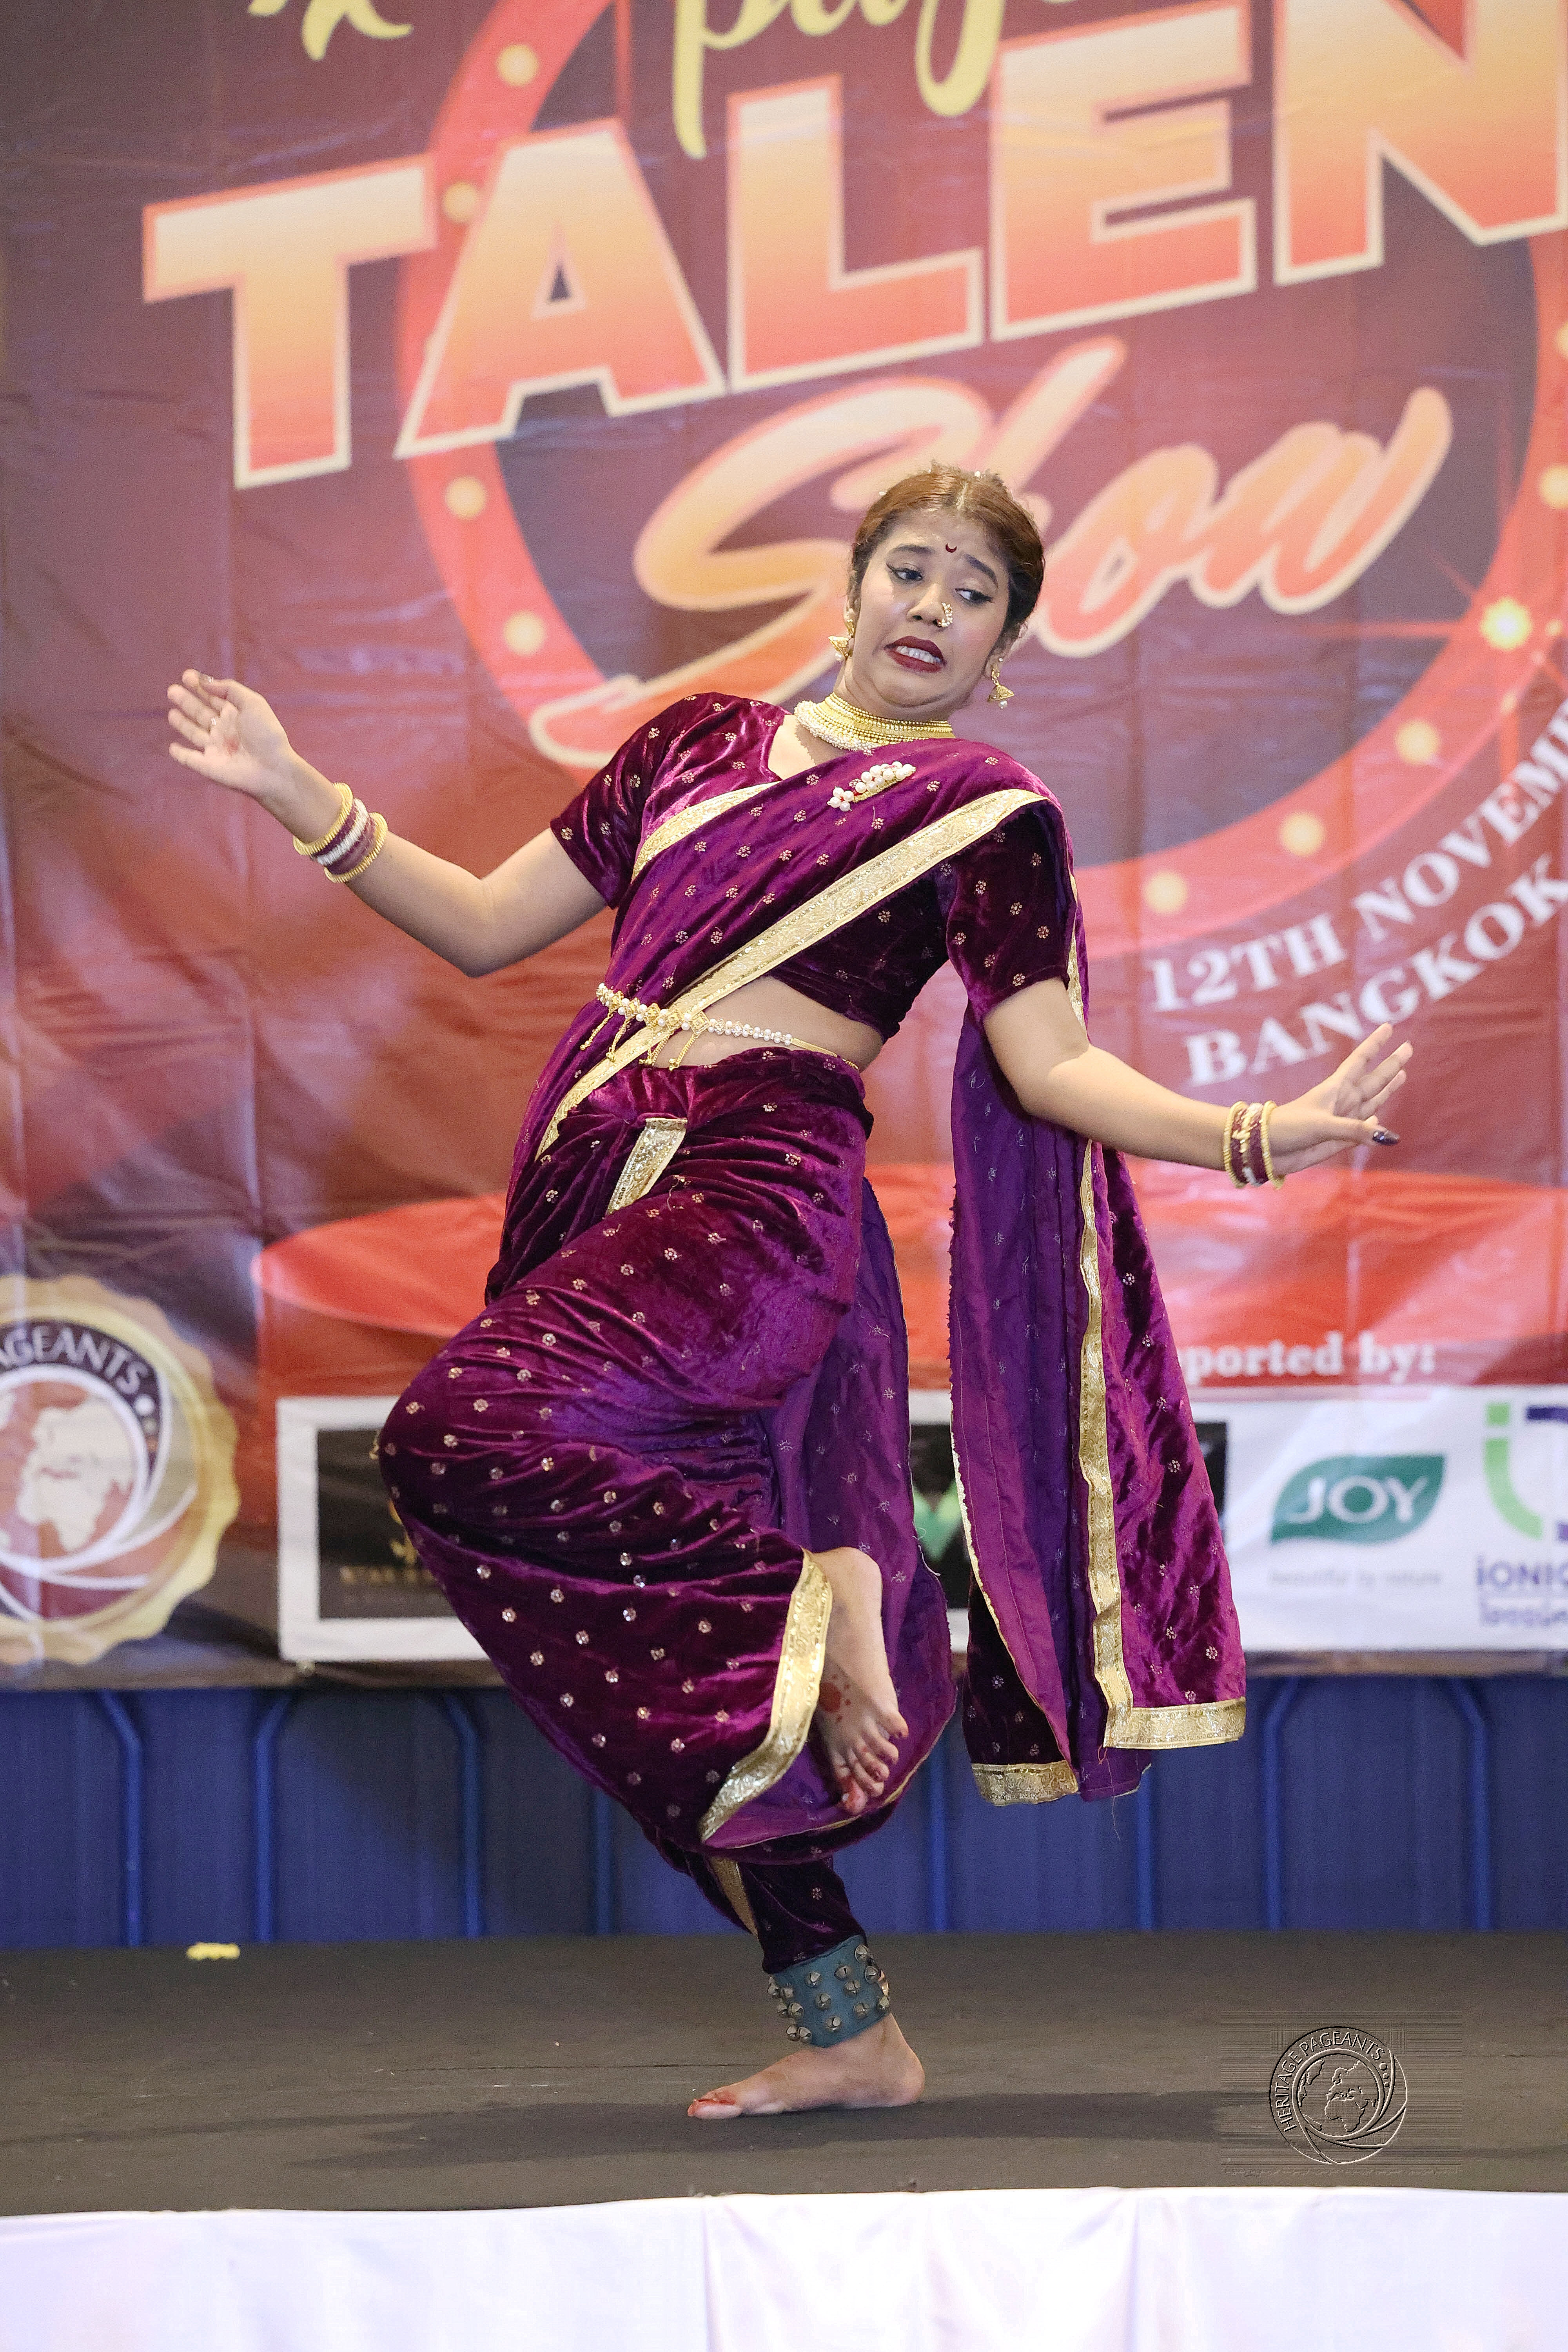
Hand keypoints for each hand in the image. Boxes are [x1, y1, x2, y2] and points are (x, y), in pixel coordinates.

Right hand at [166, 670, 301, 815]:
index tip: (187, 675)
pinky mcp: (208, 766)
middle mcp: (224, 731)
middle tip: (172, 690)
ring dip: (183, 724)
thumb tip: (205, 681)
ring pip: (194, 734)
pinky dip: (181, 754)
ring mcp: (216, 749)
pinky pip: (190, 759)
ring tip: (172, 713)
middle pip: (201, 714)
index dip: (201, 687)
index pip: (215, 698)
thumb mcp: (253, 703)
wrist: (272, 769)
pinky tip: (173, 747)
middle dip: (187, 702)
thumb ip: (229, 689)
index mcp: (235, 715)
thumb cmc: (266, 734)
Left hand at [1265, 1026, 1411, 1174]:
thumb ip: (1355, 1130)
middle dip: (1390, 1064)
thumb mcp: (1322, 1125)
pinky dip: (1373, 1125)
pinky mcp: (1340, 1140)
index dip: (1374, 1044)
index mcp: (1335, 1089)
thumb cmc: (1289, 1128)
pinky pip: (1363, 1129)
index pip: (1360, 1060)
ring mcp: (1342, 1120)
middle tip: (1408, 1047)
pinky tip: (1379, 1118)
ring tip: (1402, 1074)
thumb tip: (1387, 1136)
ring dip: (1387, 1088)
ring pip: (1372, 1101)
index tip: (1387, 1027)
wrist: (1268, 1150)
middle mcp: (1342, 1102)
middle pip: (1373, 1079)